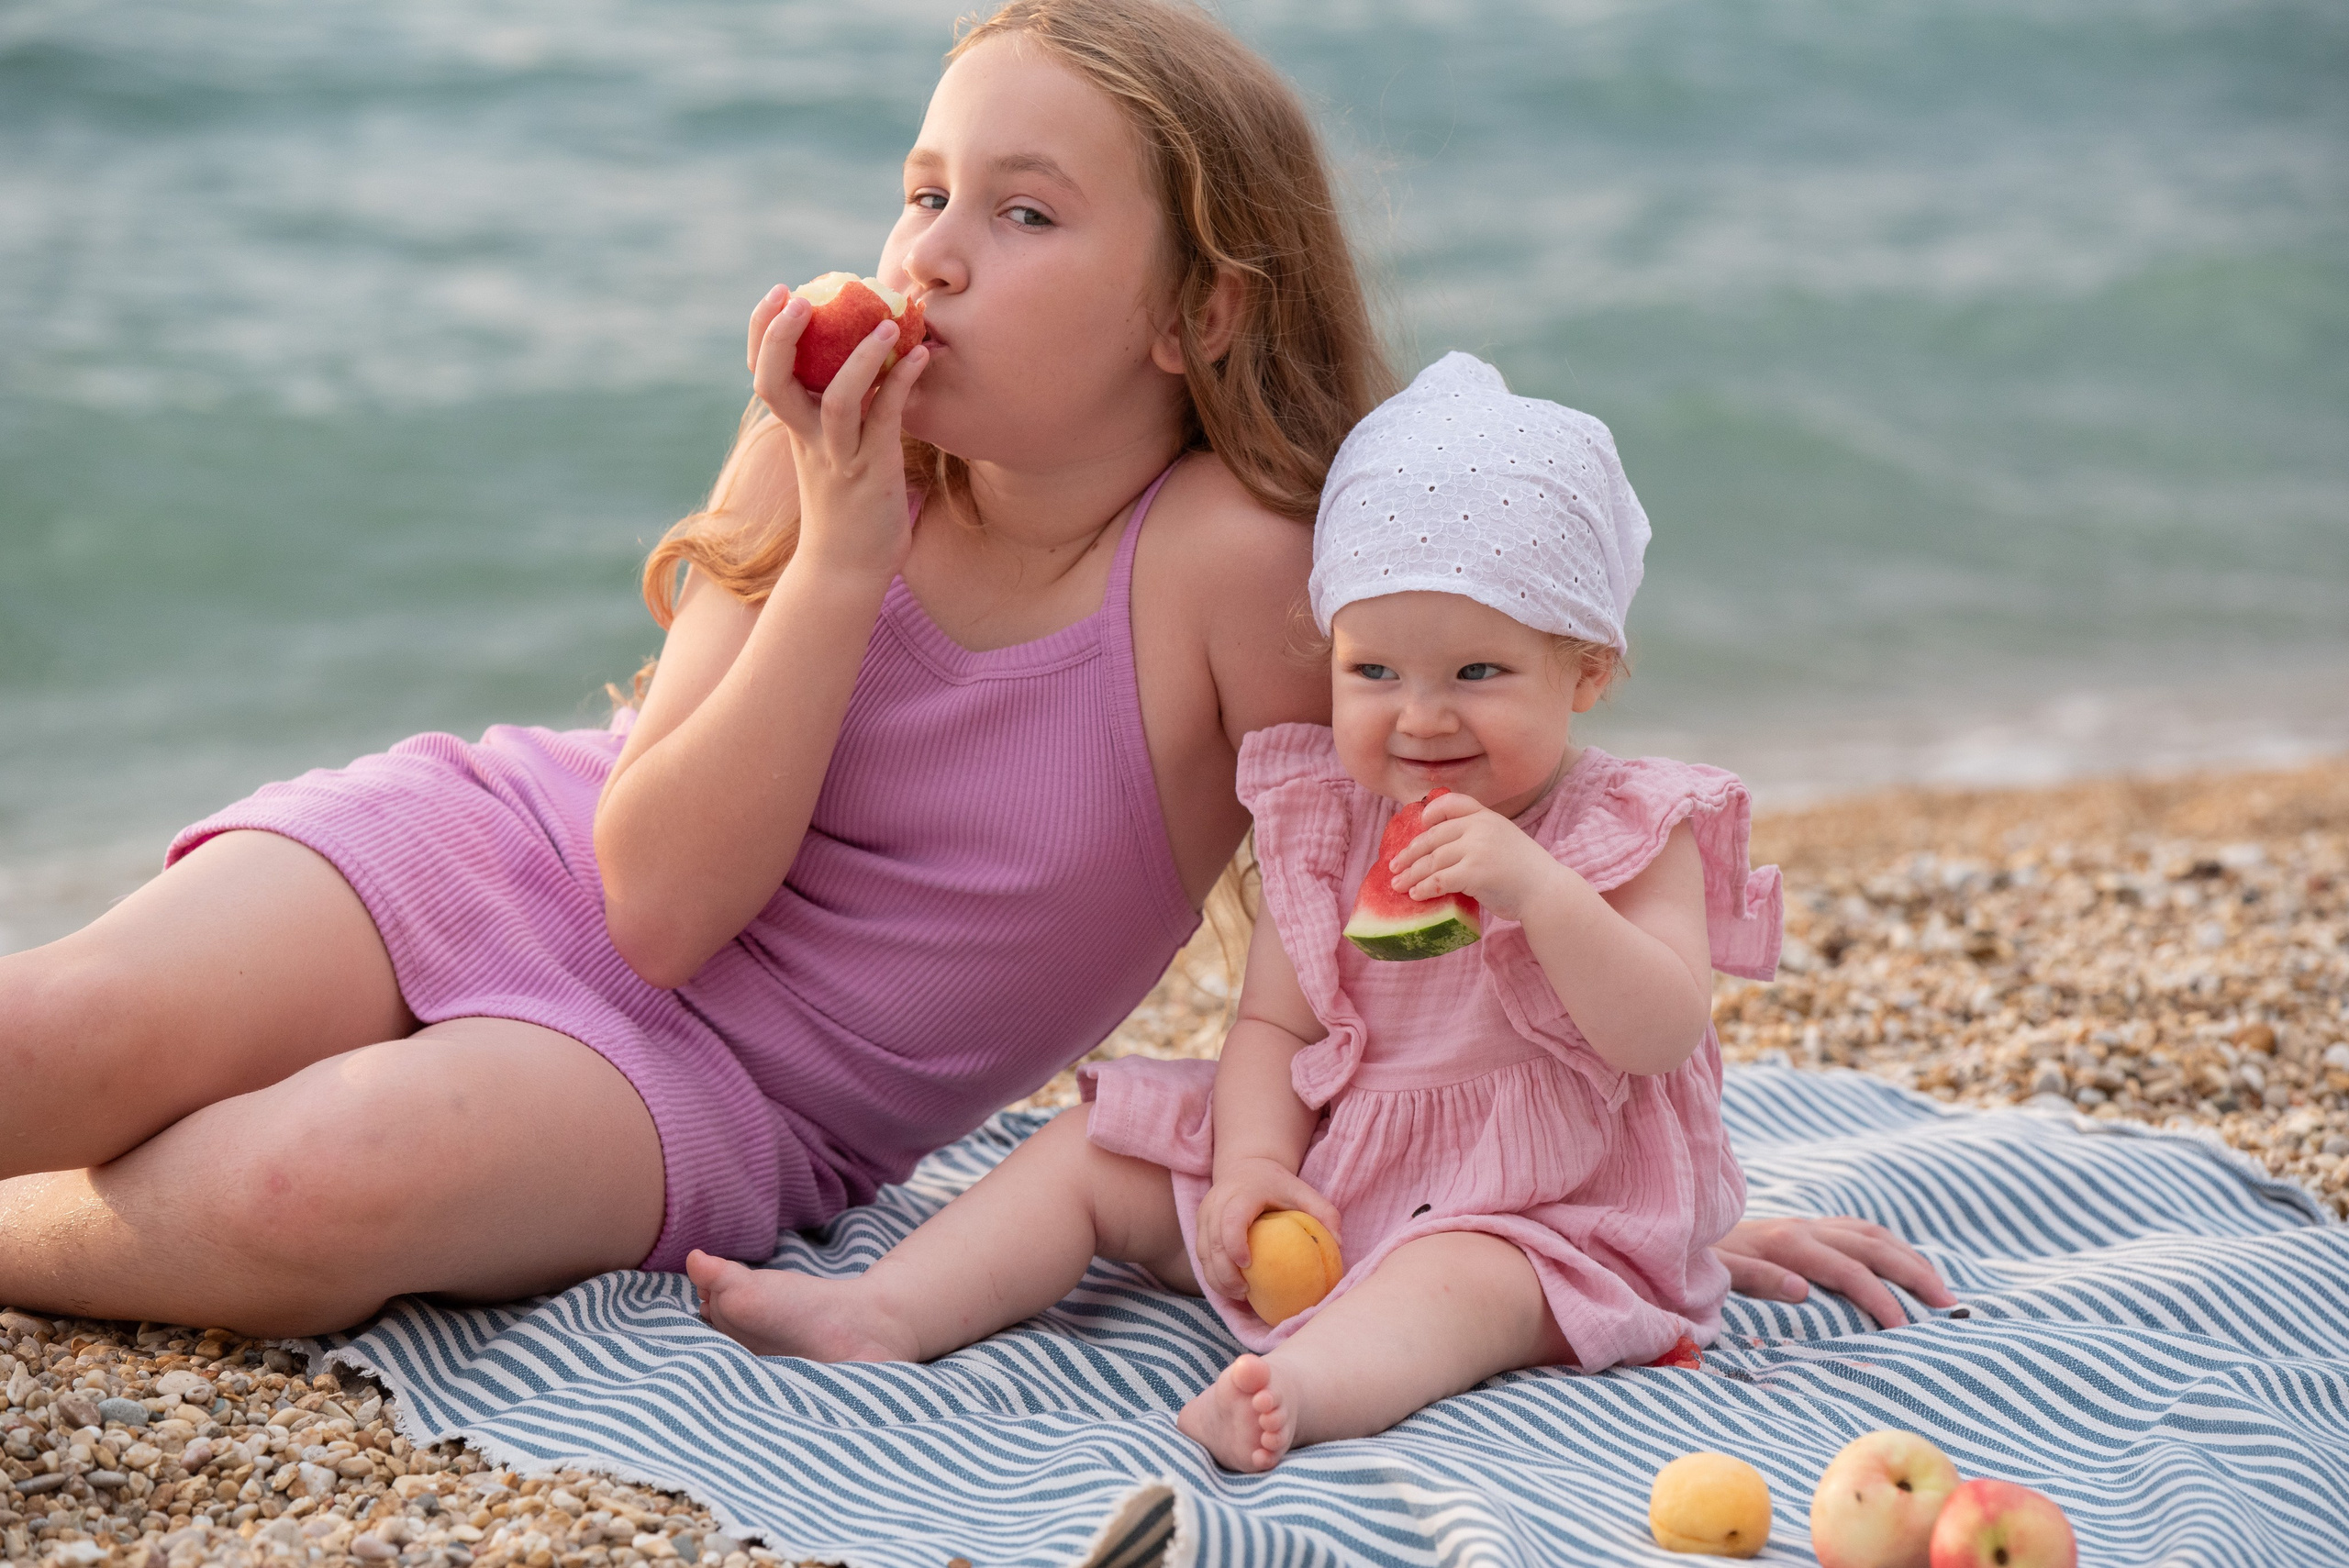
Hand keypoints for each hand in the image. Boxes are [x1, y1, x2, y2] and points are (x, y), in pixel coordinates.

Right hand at [743, 282, 929, 581]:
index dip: (763, 332)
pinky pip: (885, 418)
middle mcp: (807, 438)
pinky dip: (902, 383)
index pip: (764, 373)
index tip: (780, 293)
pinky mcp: (872, 470)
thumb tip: (862, 359)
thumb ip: (835, 409)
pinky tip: (921, 356)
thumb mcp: (831, 450)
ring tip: (887, 322)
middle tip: (799, 295)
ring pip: (838, 400)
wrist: (849, 566)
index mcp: (793, 428)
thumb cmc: (846, 503)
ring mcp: (838, 455)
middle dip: (779, 336)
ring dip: (860, 357)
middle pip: (775, 382)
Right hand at [1193, 1155, 1342, 1299]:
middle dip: (1224, 1272)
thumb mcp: (1303, 1191)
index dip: (1234, 1243)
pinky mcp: (1200, 1225)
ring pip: (1202, 1252)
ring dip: (1216, 1278)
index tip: (1247, 1265)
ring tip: (1239, 1294)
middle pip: (1212, 1242)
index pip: (1231, 1219)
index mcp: (1242, 1193)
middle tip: (1245, 1292)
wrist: (1246, 1167)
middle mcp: (1218, 1202)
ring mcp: (1205, 1214)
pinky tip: (1231, 1288)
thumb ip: (1325, 1212)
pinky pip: (1201, 1255)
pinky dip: (1212, 1275)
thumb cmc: (1278, 1185)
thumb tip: (1339, 1244)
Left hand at [1389, 791, 1569, 922]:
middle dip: (1410, 853)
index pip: (1451, 803)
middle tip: (1394, 866)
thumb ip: (1479, 836)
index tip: (1420, 826)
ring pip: (1432, 860)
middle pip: (1433, 836)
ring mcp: (1476, 848)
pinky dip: (1424, 888)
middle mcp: (1480, 827)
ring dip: (1410, 874)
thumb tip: (1442, 850)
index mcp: (1487, 816)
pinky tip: (1416, 895)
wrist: (1547, 891)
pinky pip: (1439, 880)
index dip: (1431, 813)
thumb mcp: (1505, 839)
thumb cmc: (1526, 871)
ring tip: (1397, 885)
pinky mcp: (1474, 872)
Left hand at [1715, 1215, 1958, 1328]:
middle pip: (1873, 1247)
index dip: (1878, 1297)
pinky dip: (1889, 1246)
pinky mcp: (1808, 1227)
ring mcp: (1809, 1225)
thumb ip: (1758, 1279)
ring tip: (1940, 1289)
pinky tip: (1906, 1264)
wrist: (1681, 1229)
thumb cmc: (1700, 1259)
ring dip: (1910, 1258)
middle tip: (1948, 1305)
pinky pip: (1860, 1231)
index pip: (1848, 1271)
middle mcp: (1804, 1229)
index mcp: (1786, 1243)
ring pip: (1873, 1234)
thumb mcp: (1718, 1273)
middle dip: (1914, 1274)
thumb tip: (1803, 1290)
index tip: (1903, 1327)